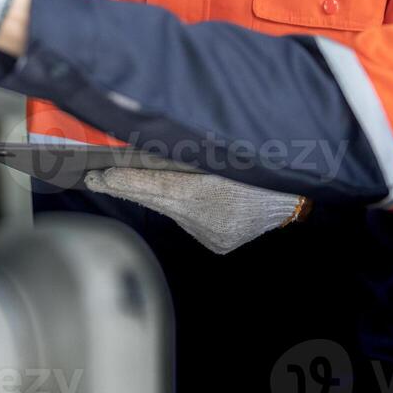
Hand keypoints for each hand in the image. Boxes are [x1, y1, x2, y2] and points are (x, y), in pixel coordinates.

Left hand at [83, 168, 309, 254]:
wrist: (298, 196)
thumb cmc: (263, 161)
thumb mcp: (224, 150)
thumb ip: (186, 151)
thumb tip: (143, 148)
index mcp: (214, 193)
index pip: (161, 187)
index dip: (129, 180)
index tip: (101, 175)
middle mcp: (211, 220)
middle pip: (158, 201)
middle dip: (125, 188)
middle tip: (94, 178)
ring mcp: (214, 235)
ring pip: (171, 212)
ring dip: (148, 196)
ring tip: (116, 181)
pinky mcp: (218, 243)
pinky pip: (187, 222)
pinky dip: (176, 207)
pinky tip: (166, 196)